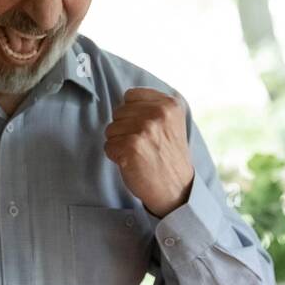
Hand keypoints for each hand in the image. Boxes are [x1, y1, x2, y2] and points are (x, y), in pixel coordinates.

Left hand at [103, 88, 195, 217]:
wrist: (176, 189)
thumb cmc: (168, 156)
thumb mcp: (171, 123)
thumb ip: (152, 107)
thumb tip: (122, 101)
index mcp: (169, 104)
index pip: (130, 95)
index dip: (131, 114)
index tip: (145, 129)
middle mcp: (158, 113)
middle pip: (118, 112)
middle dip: (124, 129)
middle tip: (143, 145)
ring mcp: (144, 129)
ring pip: (111, 129)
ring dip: (119, 143)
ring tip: (138, 154)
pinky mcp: (131, 146)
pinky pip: (108, 146)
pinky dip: (115, 156)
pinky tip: (132, 163)